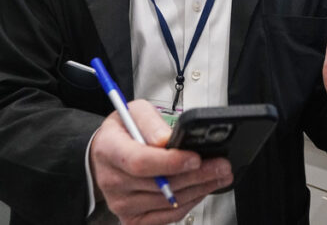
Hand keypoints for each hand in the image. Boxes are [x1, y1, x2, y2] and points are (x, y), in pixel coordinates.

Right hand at [89, 100, 233, 224]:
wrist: (105, 156)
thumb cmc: (121, 133)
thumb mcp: (133, 112)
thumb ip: (150, 122)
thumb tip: (167, 139)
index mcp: (109, 150)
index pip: (140, 161)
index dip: (171, 162)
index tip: (195, 157)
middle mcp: (113, 180)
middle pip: (160, 184)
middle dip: (197, 175)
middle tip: (221, 165)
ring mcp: (122, 204)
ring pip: (169, 201)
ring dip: (199, 188)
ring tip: (219, 175)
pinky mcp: (134, 218)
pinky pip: (168, 215)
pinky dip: (190, 202)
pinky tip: (202, 189)